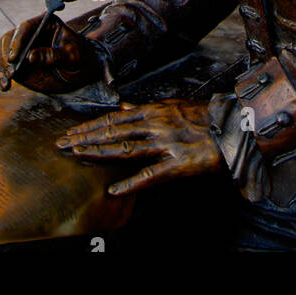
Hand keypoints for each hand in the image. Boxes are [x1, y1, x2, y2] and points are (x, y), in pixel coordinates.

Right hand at [0, 13, 103, 93]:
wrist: (82, 70)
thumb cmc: (82, 58)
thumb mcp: (72, 56)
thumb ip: (53, 55)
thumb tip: (31, 57)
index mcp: (45, 23)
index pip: (25, 27)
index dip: (17, 41)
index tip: (15, 58)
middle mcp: (30, 33)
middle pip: (8, 39)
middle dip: (6, 57)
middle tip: (11, 74)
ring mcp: (21, 48)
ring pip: (0, 53)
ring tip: (5, 85)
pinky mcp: (16, 63)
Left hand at [55, 100, 222, 195]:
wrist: (232, 126)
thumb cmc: (203, 116)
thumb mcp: (172, 105)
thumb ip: (145, 108)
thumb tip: (123, 106)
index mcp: (154, 111)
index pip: (114, 118)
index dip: (91, 126)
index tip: (72, 132)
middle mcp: (155, 124)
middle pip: (113, 131)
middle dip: (85, 137)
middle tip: (62, 144)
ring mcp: (165, 144)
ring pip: (125, 147)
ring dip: (99, 151)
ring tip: (77, 154)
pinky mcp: (177, 164)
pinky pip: (150, 175)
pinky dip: (131, 183)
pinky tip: (113, 189)